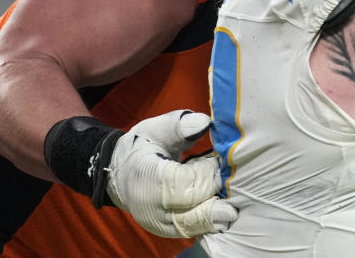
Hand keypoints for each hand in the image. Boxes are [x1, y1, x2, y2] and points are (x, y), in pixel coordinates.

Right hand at [105, 111, 237, 237]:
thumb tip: (204, 123)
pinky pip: (195, 230)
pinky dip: (212, 220)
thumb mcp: (158, 128)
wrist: (120, 173)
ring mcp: (158, 223)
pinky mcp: (168, 231)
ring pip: (196, 225)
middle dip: (217, 193)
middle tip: (233, 179)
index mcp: (145, 177)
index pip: (185, 184)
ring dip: (218, 211)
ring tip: (232, 196)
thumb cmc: (144, 146)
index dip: (208, 173)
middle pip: (194, 209)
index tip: (219, 160)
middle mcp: (150, 206)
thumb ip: (180, 126)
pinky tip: (224, 205)